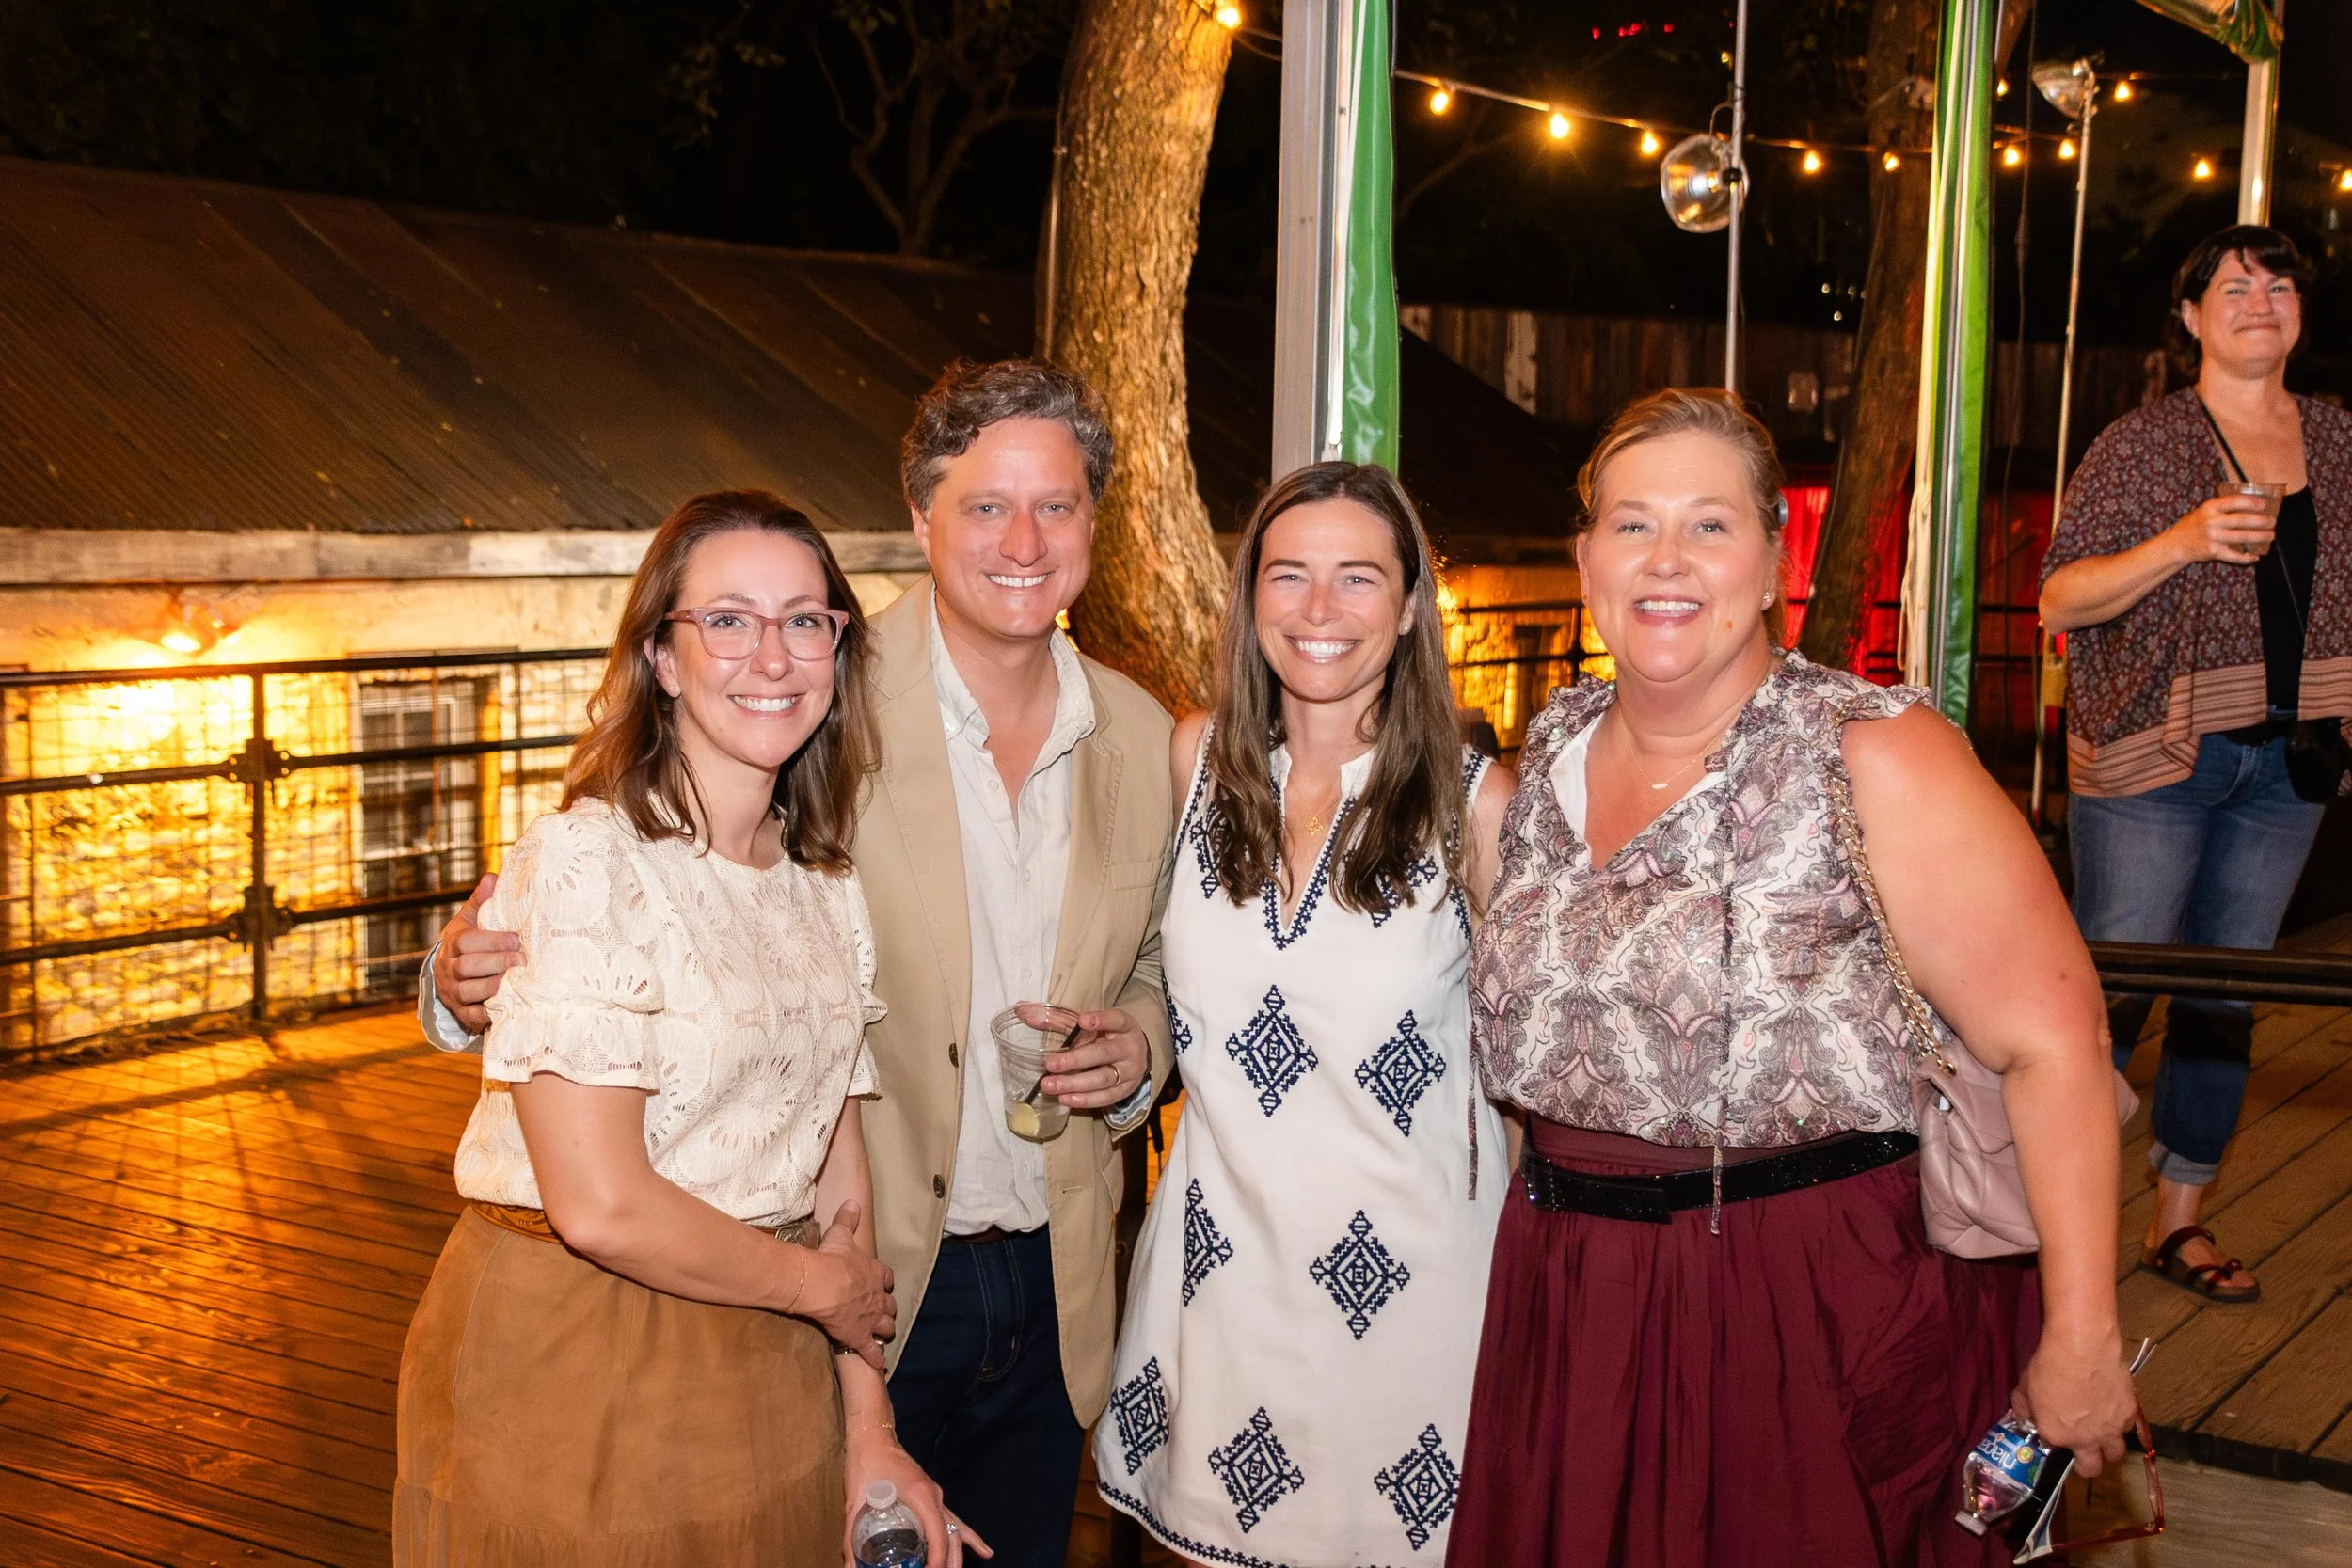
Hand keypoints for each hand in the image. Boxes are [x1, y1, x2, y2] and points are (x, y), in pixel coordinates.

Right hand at [433, 874, 522, 1033]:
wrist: (450, 978)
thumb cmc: (469, 944)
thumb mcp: (471, 921)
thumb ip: (482, 902)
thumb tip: (493, 877)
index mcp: (453, 944)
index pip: (465, 941)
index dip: (490, 940)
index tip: (515, 938)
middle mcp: (449, 969)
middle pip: (467, 967)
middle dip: (496, 963)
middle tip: (521, 960)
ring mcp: (454, 993)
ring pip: (468, 992)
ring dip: (493, 987)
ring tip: (516, 982)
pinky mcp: (463, 1014)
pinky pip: (473, 1017)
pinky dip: (489, 1014)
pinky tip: (508, 1007)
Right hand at [796, 1200, 894, 1369]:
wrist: (824, 1284)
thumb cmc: (832, 1258)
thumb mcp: (841, 1234)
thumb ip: (848, 1219)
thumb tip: (853, 1202)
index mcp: (874, 1272)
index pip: (886, 1278)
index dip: (885, 1282)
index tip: (884, 1285)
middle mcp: (878, 1297)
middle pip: (889, 1306)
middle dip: (887, 1310)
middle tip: (884, 1313)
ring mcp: (871, 1319)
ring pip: (885, 1327)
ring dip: (885, 1331)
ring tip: (884, 1336)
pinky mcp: (860, 1338)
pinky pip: (872, 1352)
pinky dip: (876, 1358)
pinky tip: (880, 1365)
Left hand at [843, 1432, 990, 1566]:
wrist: (873, 1436)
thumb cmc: (865, 1465)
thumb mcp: (854, 1502)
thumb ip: (851, 1537)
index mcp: (921, 1497)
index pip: (938, 1537)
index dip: (937, 1562)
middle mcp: (934, 1497)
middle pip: (952, 1537)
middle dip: (950, 1563)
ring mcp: (935, 1496)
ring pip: (956, 1529)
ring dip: (958, 1554)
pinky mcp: (931, 1495)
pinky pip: (953, 1519)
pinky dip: (966, 1536)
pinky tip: (982, 1550)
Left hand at [1037, 1005, 1148, 1109]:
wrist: (1136, 1056)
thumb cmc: (1107, 1036)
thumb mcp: (1089, 1024)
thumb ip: (1057, 1018)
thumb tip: (1021, 1010)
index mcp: (1124, 1026)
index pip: (1116, 1020)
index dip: (1101, 1020)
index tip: (1082, 1021)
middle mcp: (1129, 1048)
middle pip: (1103, 1053)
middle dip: (1075, 1059)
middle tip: (1050, 1064)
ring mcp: (1129, 1072)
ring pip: (1102, 1079)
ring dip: (1074, 1083)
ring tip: (1049, 1085)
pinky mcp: (1125, 1091)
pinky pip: (1104, 1098)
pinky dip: (1084, 1099)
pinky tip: (1065, 1098)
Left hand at [2012, 1327, 2136, 1478]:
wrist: (2082, 1347)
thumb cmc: (2049, 1365)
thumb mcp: (2024, 1386)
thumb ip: (2023, 1407)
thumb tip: (2024, 1414)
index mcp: (2057, 1436)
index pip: (2055, 1450)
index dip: (2055, 1441)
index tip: (2055, 1431)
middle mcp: (2086, 1440)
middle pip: (2091, 1469)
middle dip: (2086, 1462)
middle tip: (2082, 1447)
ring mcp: (2111, 1430)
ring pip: (2115, 1453)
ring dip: (2108, 1445)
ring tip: (2101, 1429)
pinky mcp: (2130, 1415)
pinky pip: (2127, 1427)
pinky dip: (2121, 1422)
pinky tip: (2113, 1407)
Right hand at [2166, 492, 2277, 565]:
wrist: (2176, 543)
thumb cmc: (2194, 524)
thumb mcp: (2205, 510)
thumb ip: (2224, 507)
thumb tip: (2252, 505)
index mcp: (2210, 508)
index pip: (2234, 502)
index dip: (2251, 502)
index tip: (2264, 504)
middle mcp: (2211, 522)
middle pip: (2242, 520)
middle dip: (2260, 521)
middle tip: (2272, 522)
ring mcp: (2213, 538)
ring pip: (2242, 537)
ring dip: (2259, 537)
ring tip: (2270, 536)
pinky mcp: (2213, 552)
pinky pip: (2234, 556)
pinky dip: (2246, 557)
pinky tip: (2255, 556)